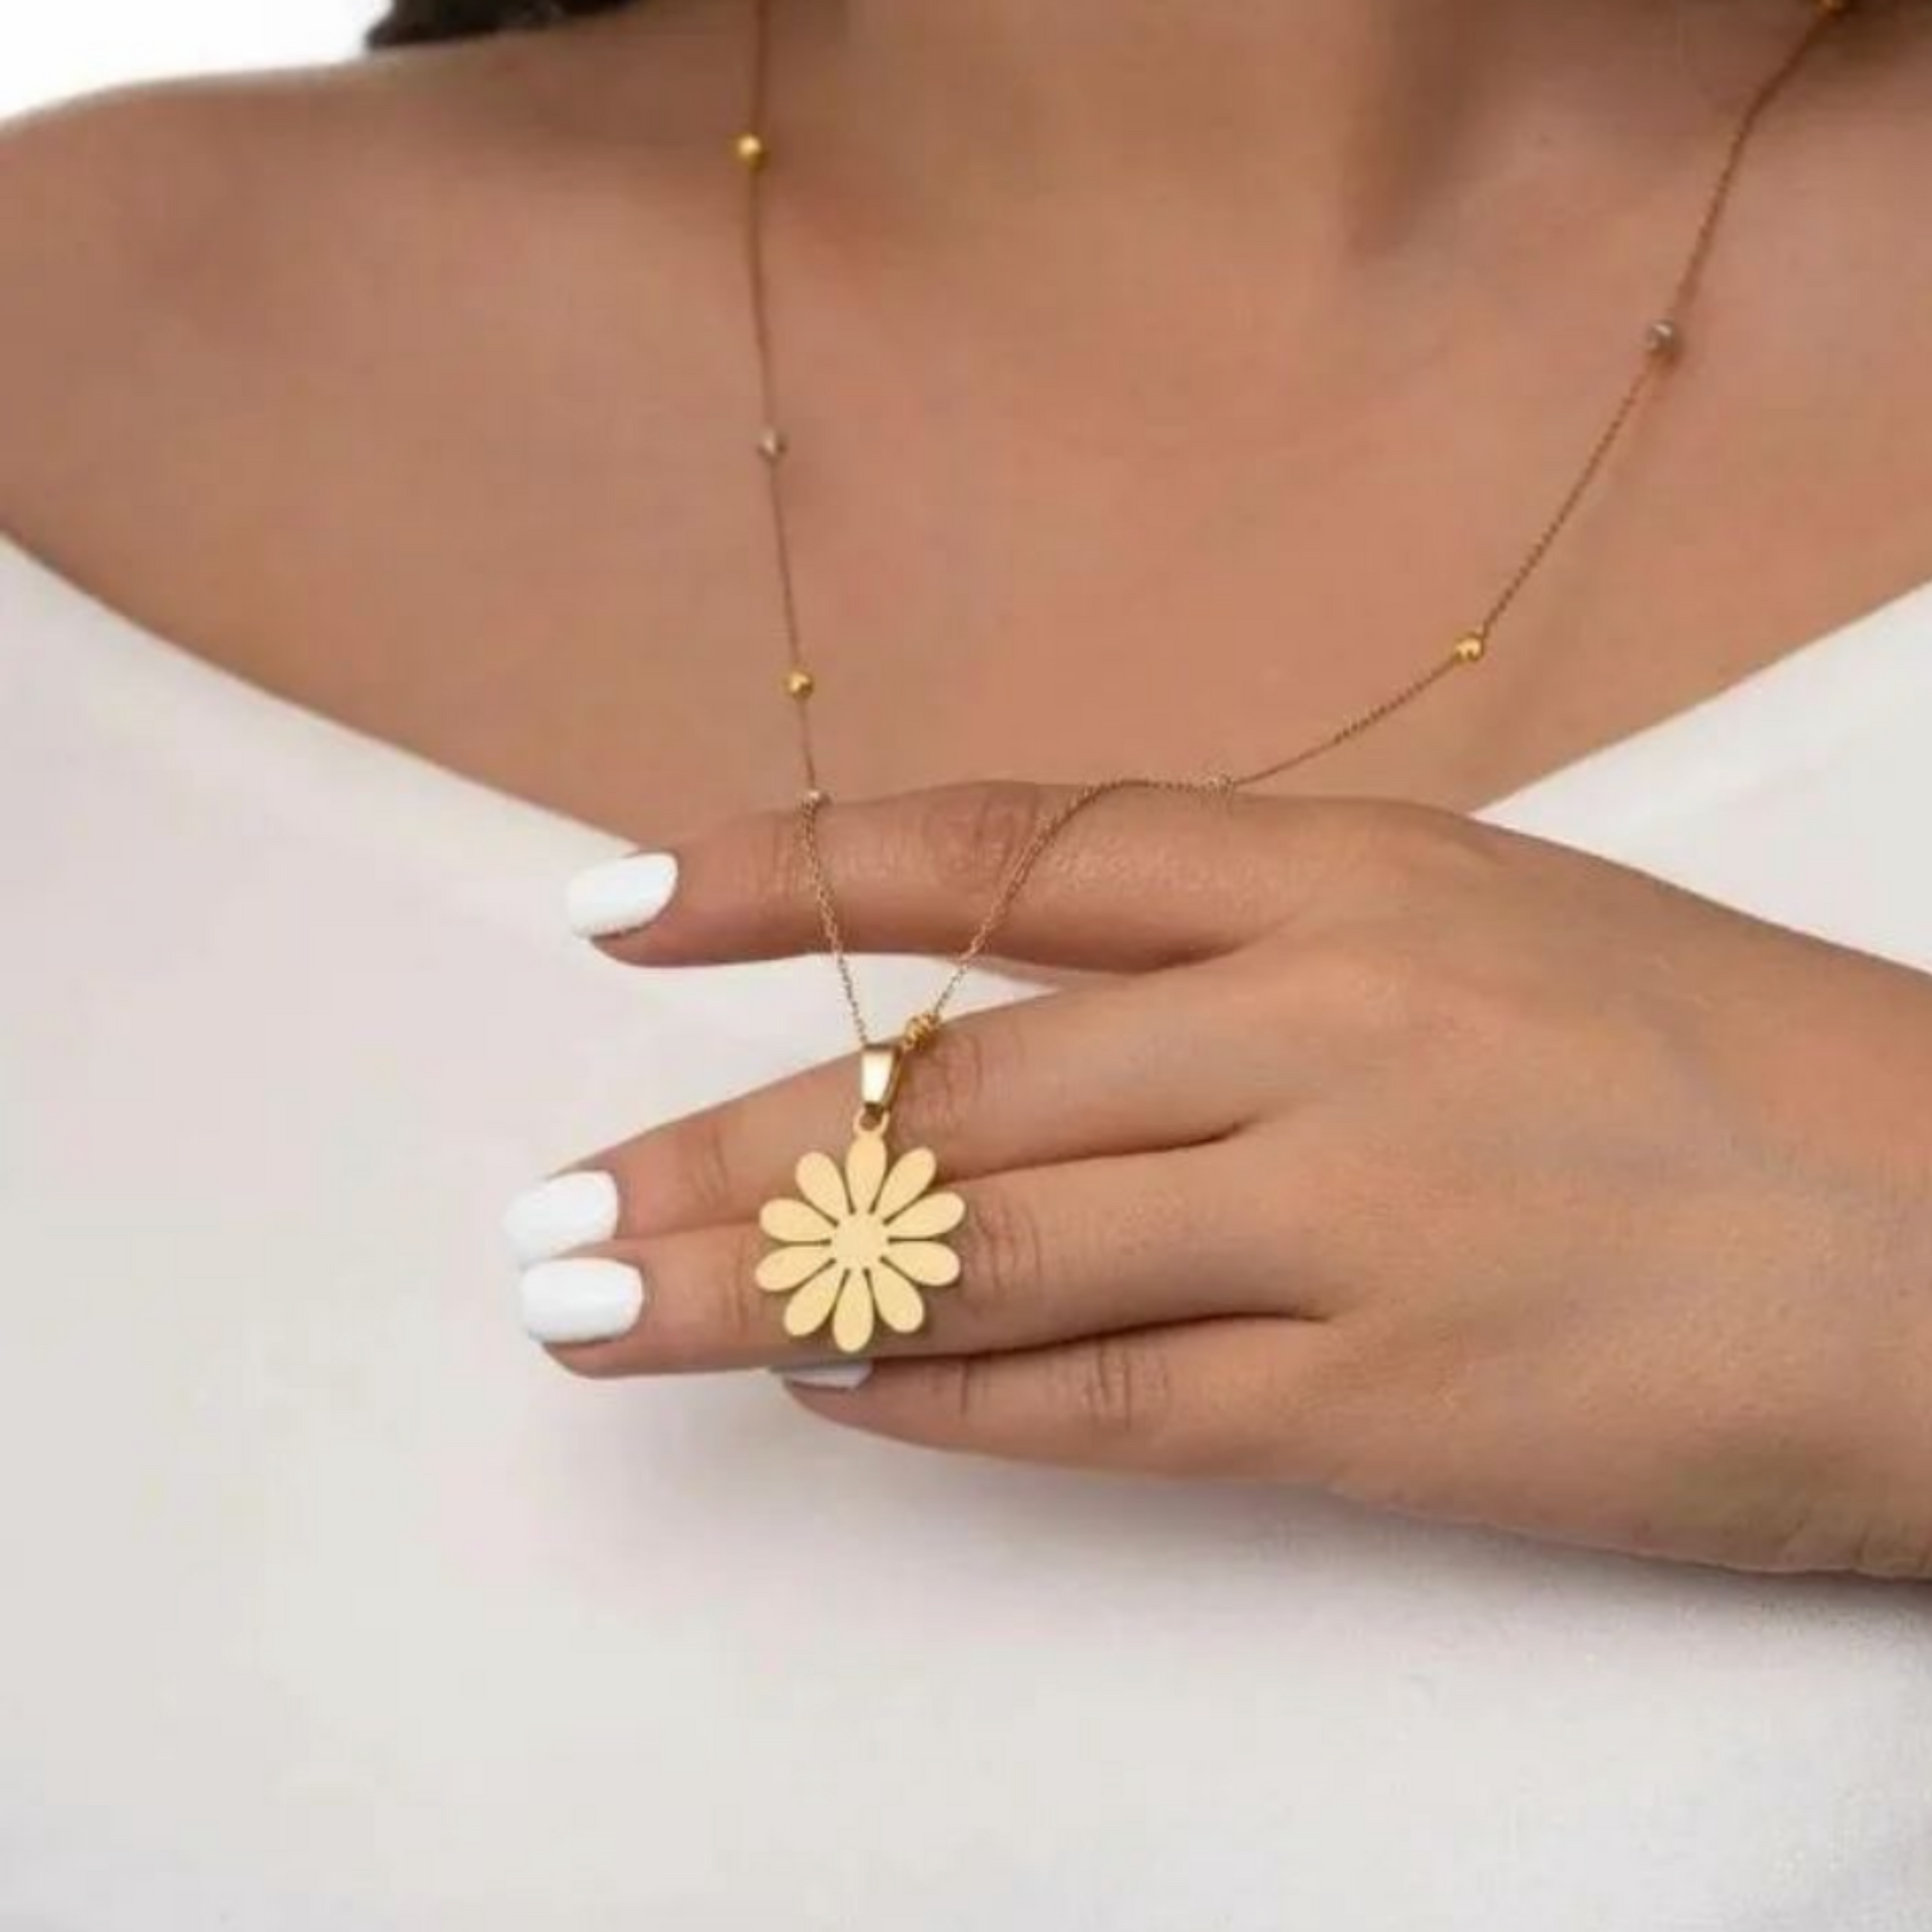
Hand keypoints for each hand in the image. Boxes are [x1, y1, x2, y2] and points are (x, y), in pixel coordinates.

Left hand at [526, 784, 1931, 1577]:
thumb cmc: (1738, 1081)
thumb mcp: (1493, 941)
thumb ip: (1255, 969)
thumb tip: (1010, 1033)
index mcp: (1356, 878)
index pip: (1012, 851)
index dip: (800, 872)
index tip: (622, 908)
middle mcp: (1326, 1023)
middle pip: (954, 1082)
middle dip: (727, 1148)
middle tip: (552, 1209)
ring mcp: (1350, 1215)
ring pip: (987, 1246)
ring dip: (772, 1282)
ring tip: (604, 1309)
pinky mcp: (1387, 1405)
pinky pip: (1106, 1402)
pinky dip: (949, 1400)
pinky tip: (832, 1394)